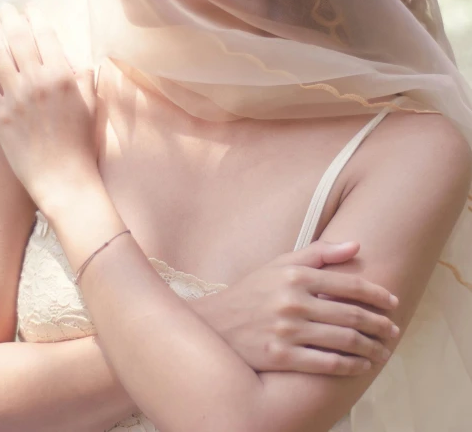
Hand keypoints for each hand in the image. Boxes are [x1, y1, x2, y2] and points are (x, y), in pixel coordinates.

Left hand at [0, 2, 97, 210]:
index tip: (30, 9)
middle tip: (4, 8)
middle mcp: (37, 82)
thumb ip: (87, 79)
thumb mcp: (92, 106)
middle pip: (18, 40)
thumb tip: (84, 61)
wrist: (64, 178)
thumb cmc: (82, 144)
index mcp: (63, 77)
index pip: (45, 37)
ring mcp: (15, 98)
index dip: (36, 19)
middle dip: (9, 18)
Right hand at [202, 241, 398, 375]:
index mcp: (295, 275)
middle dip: (379, 323)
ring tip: (383, 351)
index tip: (393, 302)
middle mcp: (292, 301)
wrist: (215, 325)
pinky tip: (361, 365)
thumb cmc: (252, 292)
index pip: (347, 283)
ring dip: (370, 347)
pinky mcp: (281, 357)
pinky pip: (326, 363)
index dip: (376, 294)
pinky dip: (350, 365)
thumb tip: (356, 245)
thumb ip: (318, 253)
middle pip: (350, 314)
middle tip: (395, 330)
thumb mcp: (280, 264)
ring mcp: (287, 331)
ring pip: (343, 340)